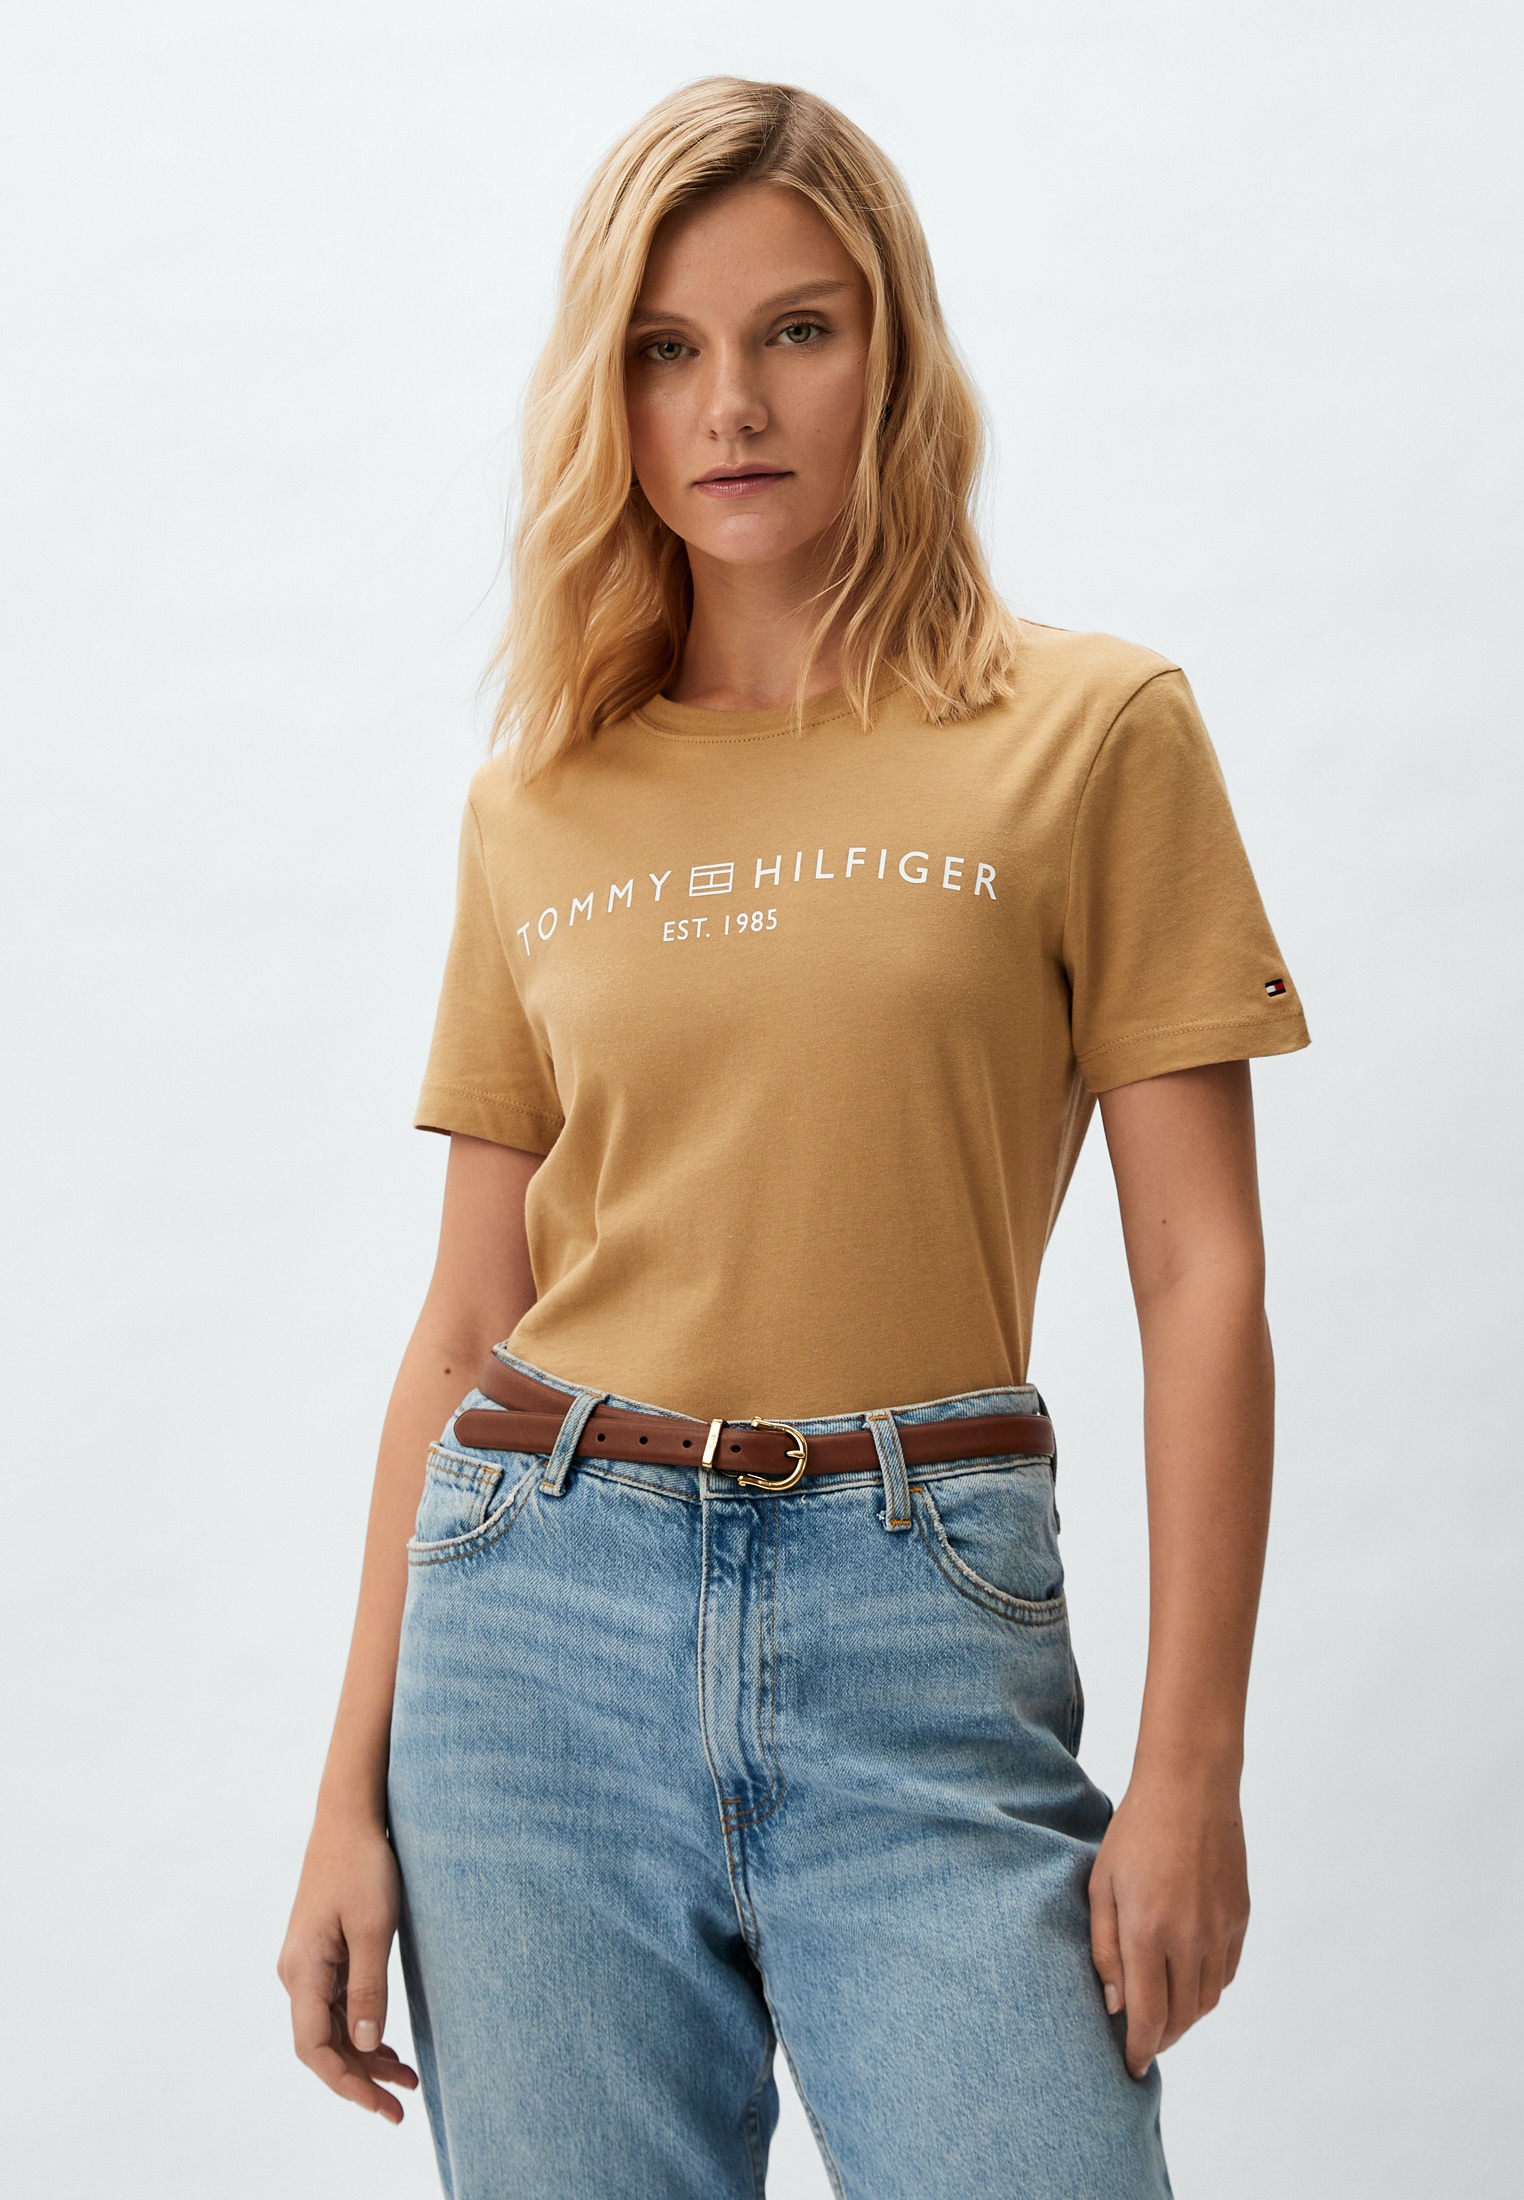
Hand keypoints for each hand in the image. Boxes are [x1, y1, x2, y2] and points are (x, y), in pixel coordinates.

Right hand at [277, 1820, 419, 2122]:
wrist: (349, 1818)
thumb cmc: (362, 1865)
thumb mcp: (373, 1927)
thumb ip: (368, 1989)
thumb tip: (367, 2047)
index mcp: (303, 1970)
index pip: (315, 2049)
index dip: (347, 2083)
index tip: (381, 2105)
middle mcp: (297, 1974)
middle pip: (323, 2045)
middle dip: (360, 2079)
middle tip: (402, 2106)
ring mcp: (307, 1965)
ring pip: (331, 2029)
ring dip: (364, 2057)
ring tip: (406, 2080)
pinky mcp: (321, 1954)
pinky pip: (336, 2006)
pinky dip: (362, 2030)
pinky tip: (388, 2046)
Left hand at [1088, 1769, 1249, 2079]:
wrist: (1190, 1788)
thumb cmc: (1134, 1831)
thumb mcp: (1101, 1884)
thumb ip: (1104, 1948)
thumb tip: (1113, 2005)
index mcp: (1147, 1932)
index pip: (1148, 2018)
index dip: (1139, 2051)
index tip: (1129, 2068)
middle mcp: (1188, 1939)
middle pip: (1180, 2018)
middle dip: (1160, 2039)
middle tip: (1142, 2043)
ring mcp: (1219, 1931)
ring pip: (1206, 2002)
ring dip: (1185, 2019)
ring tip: (1163, 2017)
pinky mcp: (1240, 1919)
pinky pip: (1225, 1975)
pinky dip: (1206, 1990)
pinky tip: (1187, 1982)